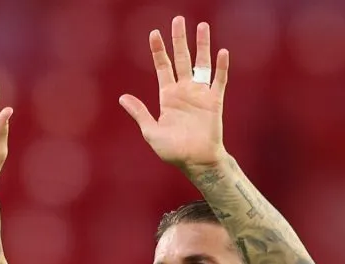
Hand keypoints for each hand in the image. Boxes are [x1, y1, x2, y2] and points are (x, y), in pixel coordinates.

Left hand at [119, 16, 229, 170]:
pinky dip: (221, 67)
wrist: (196, 162)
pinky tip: (222, 52)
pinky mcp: (214, 102)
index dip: (158, 50)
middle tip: (177, 19)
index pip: (162, 66)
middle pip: (181, 59)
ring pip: (201, 64)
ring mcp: (200, 94)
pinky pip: (219, 81)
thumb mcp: (151, 132)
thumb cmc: (173, 151)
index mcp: (168, 96)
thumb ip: (140, 113)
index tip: (154, 33)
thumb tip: (122, 98)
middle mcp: (184, 91)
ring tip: (202, 26)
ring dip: (202, 45)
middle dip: (179, 39)